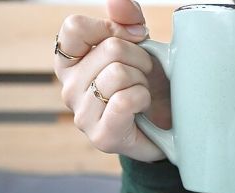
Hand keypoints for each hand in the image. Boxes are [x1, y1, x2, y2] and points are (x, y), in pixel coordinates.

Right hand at [53, 0, 171, 161]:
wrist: (166, 128)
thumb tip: (117, 0)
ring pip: (118, 73)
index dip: (110, 27)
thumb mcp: (138, 44)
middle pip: (109, 48)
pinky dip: (143, 98)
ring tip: (143, 92)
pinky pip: (124, 99)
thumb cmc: (147, 83)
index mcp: (69, 61)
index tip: (133, 38)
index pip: (73, 26)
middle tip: (143, 74)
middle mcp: (68, 87)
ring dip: (143, 79)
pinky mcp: (101, 136)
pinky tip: (142, 107)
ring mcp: (82, 114)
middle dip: (140, 57)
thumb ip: (126, 18)